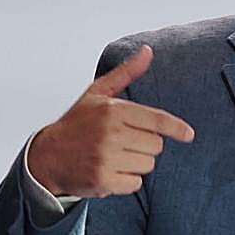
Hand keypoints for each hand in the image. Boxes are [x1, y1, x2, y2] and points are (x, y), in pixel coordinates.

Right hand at [27, 45, 194, 196]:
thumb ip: (126, 73)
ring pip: (148, 164)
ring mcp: (106, 158)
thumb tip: (147, 51)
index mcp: (112, 111)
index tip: (189, 135)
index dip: (177, 129)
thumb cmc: (77, 124)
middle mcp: (110, 134)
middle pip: (156, 145)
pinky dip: (126, 181)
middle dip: (145, 145)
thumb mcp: (98, 93)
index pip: (157, 121)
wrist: (45, 157)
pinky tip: (110, 171)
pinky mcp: (103, 180)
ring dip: (136, 163)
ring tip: (114, 156)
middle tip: (122, 142)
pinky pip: (136, 183)